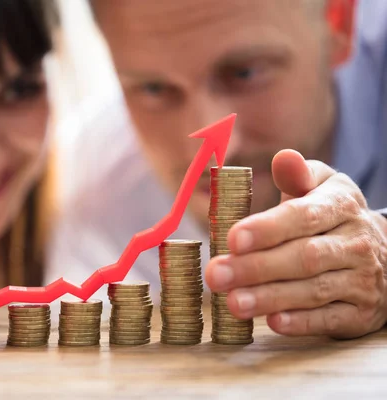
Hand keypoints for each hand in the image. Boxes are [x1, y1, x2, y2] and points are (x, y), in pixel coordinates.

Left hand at [205, 150, 386, 338]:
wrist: (384, 256)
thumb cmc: (332, 217)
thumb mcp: (321, 188)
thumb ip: (298, 175)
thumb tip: (283, 158)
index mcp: (340, 206)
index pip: (303, 216)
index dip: (267, 228)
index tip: (232, 238)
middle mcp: (355, 243)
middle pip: (303, 256)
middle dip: (256, 268)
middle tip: (216, 275)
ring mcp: (361, 280)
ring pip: (313, 290)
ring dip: (270, 297)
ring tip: (232, 303)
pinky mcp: (359, 312)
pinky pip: (330, 320)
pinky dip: (301, 323)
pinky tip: (272, 322)